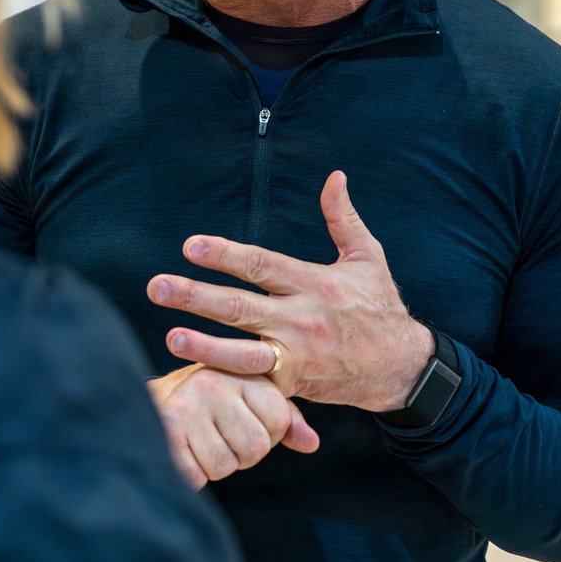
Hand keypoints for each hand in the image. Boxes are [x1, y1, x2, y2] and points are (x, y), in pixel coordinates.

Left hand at [147, 171, 434, 412]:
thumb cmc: (380, 308)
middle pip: (241, 307)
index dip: (225, 255)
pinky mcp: (294, 385)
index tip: (191, 246)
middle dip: (196, 297)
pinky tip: (193, 375)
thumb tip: (334, 176)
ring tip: (171, 337)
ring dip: (205, 345)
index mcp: (315, 283)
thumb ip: (342, 217)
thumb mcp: (367, 257)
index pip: (262, 265)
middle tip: (157, 287)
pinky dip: (227, 380)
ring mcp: (297, 355)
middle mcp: (302, 318)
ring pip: (244, 351)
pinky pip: (256, 383)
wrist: (403, 369)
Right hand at [148, 363, 319, 489]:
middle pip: (256, 447)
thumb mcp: (251, 399)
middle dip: (242, 454)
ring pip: (226, 465)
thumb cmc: (209, 404)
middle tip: (220, 436)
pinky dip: (194, 475)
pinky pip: (196, 475)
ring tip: (201, 442)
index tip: (244, 422)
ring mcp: (187, 407)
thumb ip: (286, 419)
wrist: (144, 402)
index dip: (268, 434)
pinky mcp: (165, 431)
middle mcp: (214, 384)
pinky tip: (184, 452)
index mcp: (240, 373)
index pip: (281, 420)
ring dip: (216, 466)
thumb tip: (311, 443)